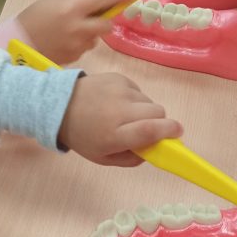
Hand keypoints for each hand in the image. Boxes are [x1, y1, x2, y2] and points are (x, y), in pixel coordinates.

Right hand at [18, 0, 135, 63]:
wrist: (17, 43)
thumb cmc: (35, 17)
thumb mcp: (56, 0)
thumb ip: (79, 2)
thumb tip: (100, 4)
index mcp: (73, 8)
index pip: (103, 0)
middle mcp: (78, 27)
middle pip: (106, 25)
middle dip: (104, 21)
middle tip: (94, 18)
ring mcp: (77, 45)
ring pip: (95, 38)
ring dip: (89, 33)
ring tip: (69, 31)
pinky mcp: (74, 57)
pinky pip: (85, 48)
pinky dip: (79, 43)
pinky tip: (64, 41)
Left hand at [58, 72, 181, 165]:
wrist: (59, 105)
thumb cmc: (84, 136)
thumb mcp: (103, 158)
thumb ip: (131, 159)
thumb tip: (155, 149)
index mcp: (114, 135)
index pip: (150, 129)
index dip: (169, 131)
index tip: (177, 133)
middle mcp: (118, 111)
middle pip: (158, 113)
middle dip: (159, 122)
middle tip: (145, 128)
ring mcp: (119, 91)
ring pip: (149, 102)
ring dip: (144, 111)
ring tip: (123, 115)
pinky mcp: (119, 78)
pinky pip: (139, 91)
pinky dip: (134, 99)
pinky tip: (116, 103)